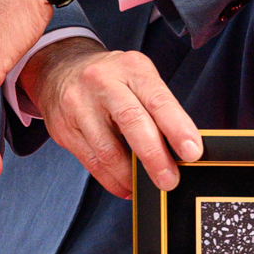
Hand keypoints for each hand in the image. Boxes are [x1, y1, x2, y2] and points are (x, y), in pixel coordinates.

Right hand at [25, 39, 202, 200]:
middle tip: (169, 179)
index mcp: (130, 68)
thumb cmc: (110, 77)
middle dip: (154, 157)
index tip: (192, 151)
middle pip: (131, 122)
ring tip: (147, 186)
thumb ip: (159, 108)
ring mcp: (79, 106)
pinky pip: (92, 162)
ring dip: (131, 175)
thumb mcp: (138, 77)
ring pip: (108, 150)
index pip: (158, 99)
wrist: (62, 69)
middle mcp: (102, 83)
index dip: (177, 127)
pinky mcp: (64, 129)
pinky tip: (125, 185)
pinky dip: (112, 180)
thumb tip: (182, 150)